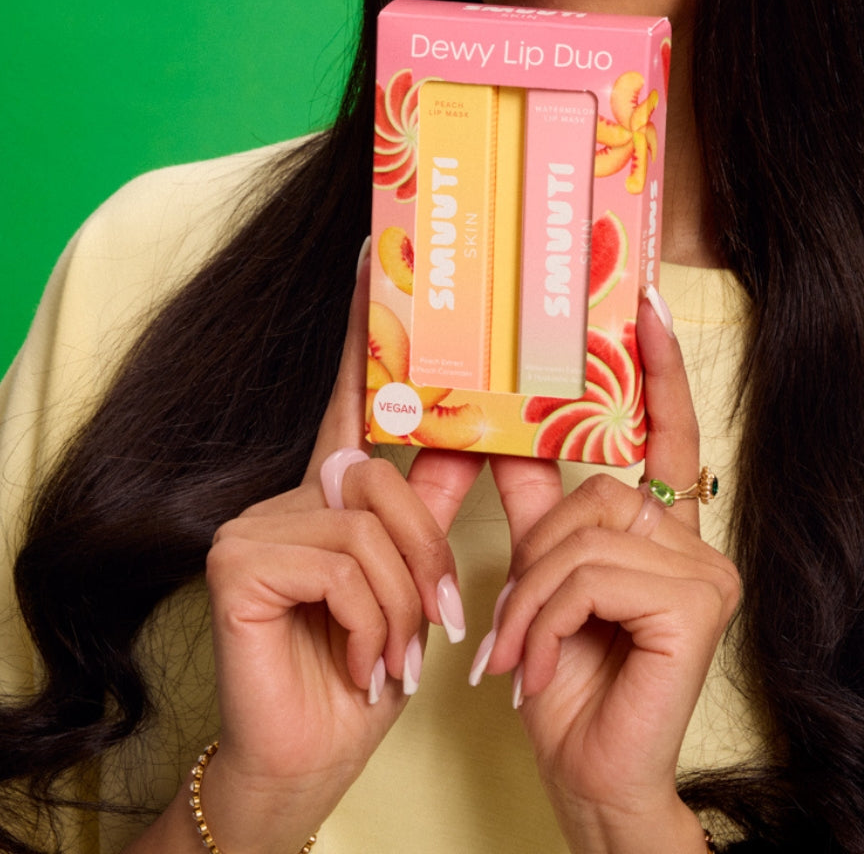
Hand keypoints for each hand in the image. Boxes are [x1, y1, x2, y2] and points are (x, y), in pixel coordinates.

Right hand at [198, 243, 485, 852]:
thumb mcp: (413, 578)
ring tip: (390, 656)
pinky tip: (356, 660)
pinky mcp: (238, 561)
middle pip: (385, 482)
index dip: (362, 327)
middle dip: (425, 559)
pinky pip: (345, 565)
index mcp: (329, 490)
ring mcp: (253, 522)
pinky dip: (369, 620)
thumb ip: (431, 504)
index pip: (352, 397)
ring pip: (371, 528)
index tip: (375, 252)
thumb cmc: (364, 667)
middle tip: (434, 623)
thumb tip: (476, 434)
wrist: (310, 758)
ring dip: (400, 605)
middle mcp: (286, 492)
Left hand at [486, 292, 738, 853]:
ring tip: (519, 652)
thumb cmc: (565, 684)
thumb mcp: (539, 579)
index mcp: (668, 533)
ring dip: (533, 595)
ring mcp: (709, 572)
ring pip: (587, 530)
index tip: (646, 301)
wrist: (588, 779)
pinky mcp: (698, 603)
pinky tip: (542, 663)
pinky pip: (592, 571)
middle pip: (599, 489)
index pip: (668, 435)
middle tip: (513, 620)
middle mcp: (701, 544)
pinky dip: (547, 616)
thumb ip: (535, 503)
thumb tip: (507, 428)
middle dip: (538, 551)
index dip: (660, 368)